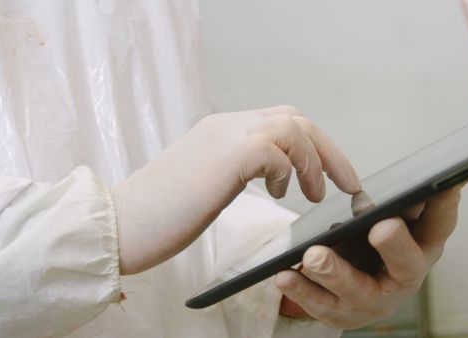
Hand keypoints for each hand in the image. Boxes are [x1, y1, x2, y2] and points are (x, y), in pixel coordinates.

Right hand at [113, 106, 360, 274]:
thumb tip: (282, 176)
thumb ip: (243, 169)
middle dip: (328, 152)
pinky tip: (279, 193)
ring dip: (311, 163)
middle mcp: (228, 124)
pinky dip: (287, 171)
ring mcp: (226, 135)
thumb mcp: (213, 182)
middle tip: (345, 184)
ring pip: (292, 127)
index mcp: (225, 129)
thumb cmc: (166, 212)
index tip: (333, 174)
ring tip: (311, 194)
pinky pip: (275, 149)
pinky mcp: (226, 155)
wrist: (123, 223)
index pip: (283, 120)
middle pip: (296, 118)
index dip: (315, 145)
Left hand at [276, 185, 462, 328]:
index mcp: (423, 245)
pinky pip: (321, 305)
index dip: (446, 206)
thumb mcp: (394, 220)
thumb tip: (425, 174)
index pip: (441, 224)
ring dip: (335, 272)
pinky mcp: (343, 314)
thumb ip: (404, 202)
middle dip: (395, 245)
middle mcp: (405, 277)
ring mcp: (374, 301)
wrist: (355, 288)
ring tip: (314, 255)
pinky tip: (285, 275)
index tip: (444, 185)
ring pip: (357, 290)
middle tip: (380, 227)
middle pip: (406, 263)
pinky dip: (302, 291)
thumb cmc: (377, 246)